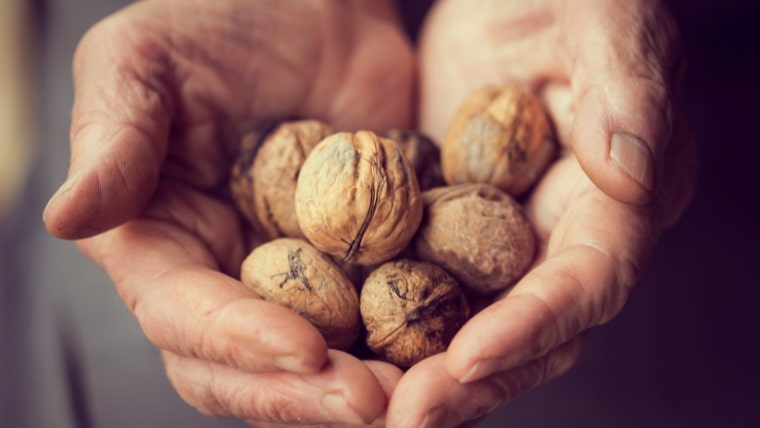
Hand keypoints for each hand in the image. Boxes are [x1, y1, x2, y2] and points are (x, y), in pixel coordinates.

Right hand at [42, 0, 413, 424]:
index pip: (184, 316)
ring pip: (315, 365)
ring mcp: (294, 279)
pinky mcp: (356, 268)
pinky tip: (447, 355)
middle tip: (370, 404)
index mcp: (160, 242)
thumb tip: (68, 217)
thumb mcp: (146, 58)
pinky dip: (409, 348)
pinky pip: (378, 321)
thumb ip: (112, 138)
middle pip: (246, 367)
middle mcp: (222, 277)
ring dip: (360, 389)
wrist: (318, 10)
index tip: (305, 351)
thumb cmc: (218, 20)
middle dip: (302, 394)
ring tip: (414, 397)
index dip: (238, 341)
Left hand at [386, 0, 696, 425]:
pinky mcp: (451, 228)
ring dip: (424, 373)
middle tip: (408, 416)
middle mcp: (563, 236)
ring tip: (370, 407)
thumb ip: (627, 90)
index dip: (535, 325)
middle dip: (472, 379)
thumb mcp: (604, 22)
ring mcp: (505, 240)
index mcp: (618, 200)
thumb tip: (627, 172)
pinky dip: (390, 324)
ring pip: (472, 325)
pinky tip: (342, 347)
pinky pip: (424, 288)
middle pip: (531, 332)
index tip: (472, 357)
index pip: (587, 281)